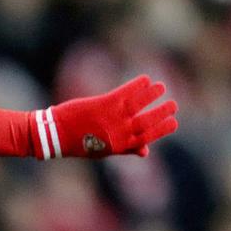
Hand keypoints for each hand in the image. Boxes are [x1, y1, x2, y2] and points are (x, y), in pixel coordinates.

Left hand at [36, 76, 177, 158]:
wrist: (56, 135)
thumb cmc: (80, 143)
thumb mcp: (104, 150)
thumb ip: (126, 149)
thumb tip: (146, 152)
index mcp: (121, 145)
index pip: (148, 137)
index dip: (163, 129)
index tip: (174, 122)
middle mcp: (119, 132)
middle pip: (148, 120)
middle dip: (163, 112)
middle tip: (174, 105)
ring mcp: (112, 117)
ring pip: (139, 104)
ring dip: (153, 94)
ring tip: (161, 87)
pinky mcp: (104, 104)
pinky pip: (126, 92)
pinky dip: (138, 85)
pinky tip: (146, 79)